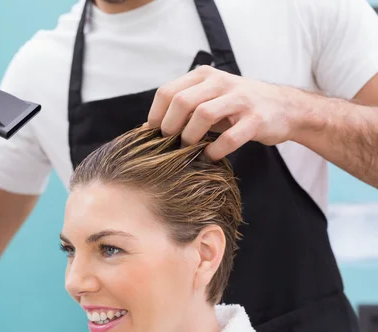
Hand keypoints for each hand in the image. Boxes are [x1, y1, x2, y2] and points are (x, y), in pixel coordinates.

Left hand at [146, 65, 305, 159]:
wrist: (285, 107)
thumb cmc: (237, 107)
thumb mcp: (208, 99)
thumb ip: (182, 108)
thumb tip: (147, 128)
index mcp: (204, 76)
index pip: (167, 91)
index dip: (156, 116)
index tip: (155, 134)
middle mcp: (221, 82)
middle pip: (181, 101)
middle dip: (170, 126)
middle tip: (169, 143)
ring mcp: (240, 100)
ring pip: (203, 115)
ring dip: (190, 137)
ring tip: (189, 149)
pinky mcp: (256, 119)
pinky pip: (229, 137)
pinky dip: (215, 150)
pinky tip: (210, 156)